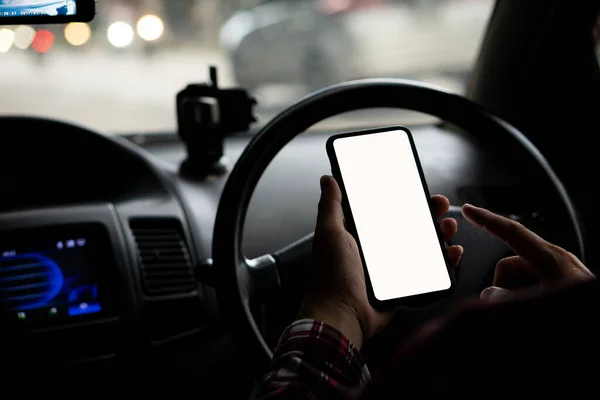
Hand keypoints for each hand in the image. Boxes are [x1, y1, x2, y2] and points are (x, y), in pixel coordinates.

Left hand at [298, 176, 462, 348]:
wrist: (342, 315)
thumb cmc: (332, 275)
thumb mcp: (330, 233)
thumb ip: (331, 205)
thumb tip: (328, 179)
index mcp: (360, 235)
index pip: (386, 210)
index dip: (403, 198)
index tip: (417, 187)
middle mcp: (377, 250)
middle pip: (409, 225)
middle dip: (427, 213)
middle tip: (440, 204)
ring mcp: (392, 268)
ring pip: (422, 246)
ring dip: (440, 234)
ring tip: (449, 226)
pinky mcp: (404, 285)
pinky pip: (428, 271)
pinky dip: (444, 261)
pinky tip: (453, 252)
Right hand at [461, 204, 593, 301]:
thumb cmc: (581, 313)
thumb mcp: (540, 306)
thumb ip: (507, 299)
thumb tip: (489, 294)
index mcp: (551, 258)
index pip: (511, 231)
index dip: (487, 219)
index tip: (468, 210)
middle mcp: (554, 261)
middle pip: (509, 264)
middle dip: (503, 288)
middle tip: (511, 307)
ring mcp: (558, 273)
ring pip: (517, 279)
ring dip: (514, 296)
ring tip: (528, 311)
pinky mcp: (559, 284)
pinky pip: (530, 285)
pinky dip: (525, 298)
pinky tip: (534, 309)